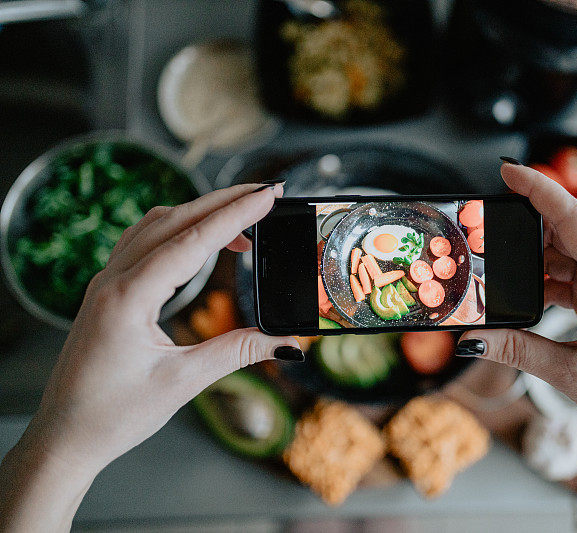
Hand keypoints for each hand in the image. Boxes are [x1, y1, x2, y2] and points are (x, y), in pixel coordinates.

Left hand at [0, 183, 300, 530]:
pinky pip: (144, 242)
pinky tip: (199, 239)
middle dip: (223, 201)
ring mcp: (106, 282)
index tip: (268, 195)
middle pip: (174, 220)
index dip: (235, 215)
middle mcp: (114, 280)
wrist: (65, 438)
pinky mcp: (108, 292)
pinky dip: (178, 229)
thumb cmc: (113, 415)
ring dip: (200, 212)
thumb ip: (237, 352)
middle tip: (266, 193)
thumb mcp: (182, 382)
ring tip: (242, 217)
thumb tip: (286, 341)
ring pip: (156, 225)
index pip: (193, 241)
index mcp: (129, 298)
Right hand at [458, 162, 576, 531]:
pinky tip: (521, 300)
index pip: (573, 220)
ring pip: (565, 260)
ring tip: (495, 276)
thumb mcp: (573, 375)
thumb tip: (472, 338)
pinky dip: (544, 287)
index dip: (539, 189)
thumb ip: (519, 350)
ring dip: (531, 266)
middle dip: (524, 231)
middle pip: (565, 235)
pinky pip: (572, 283)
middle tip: (483, 234)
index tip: (508, 170)